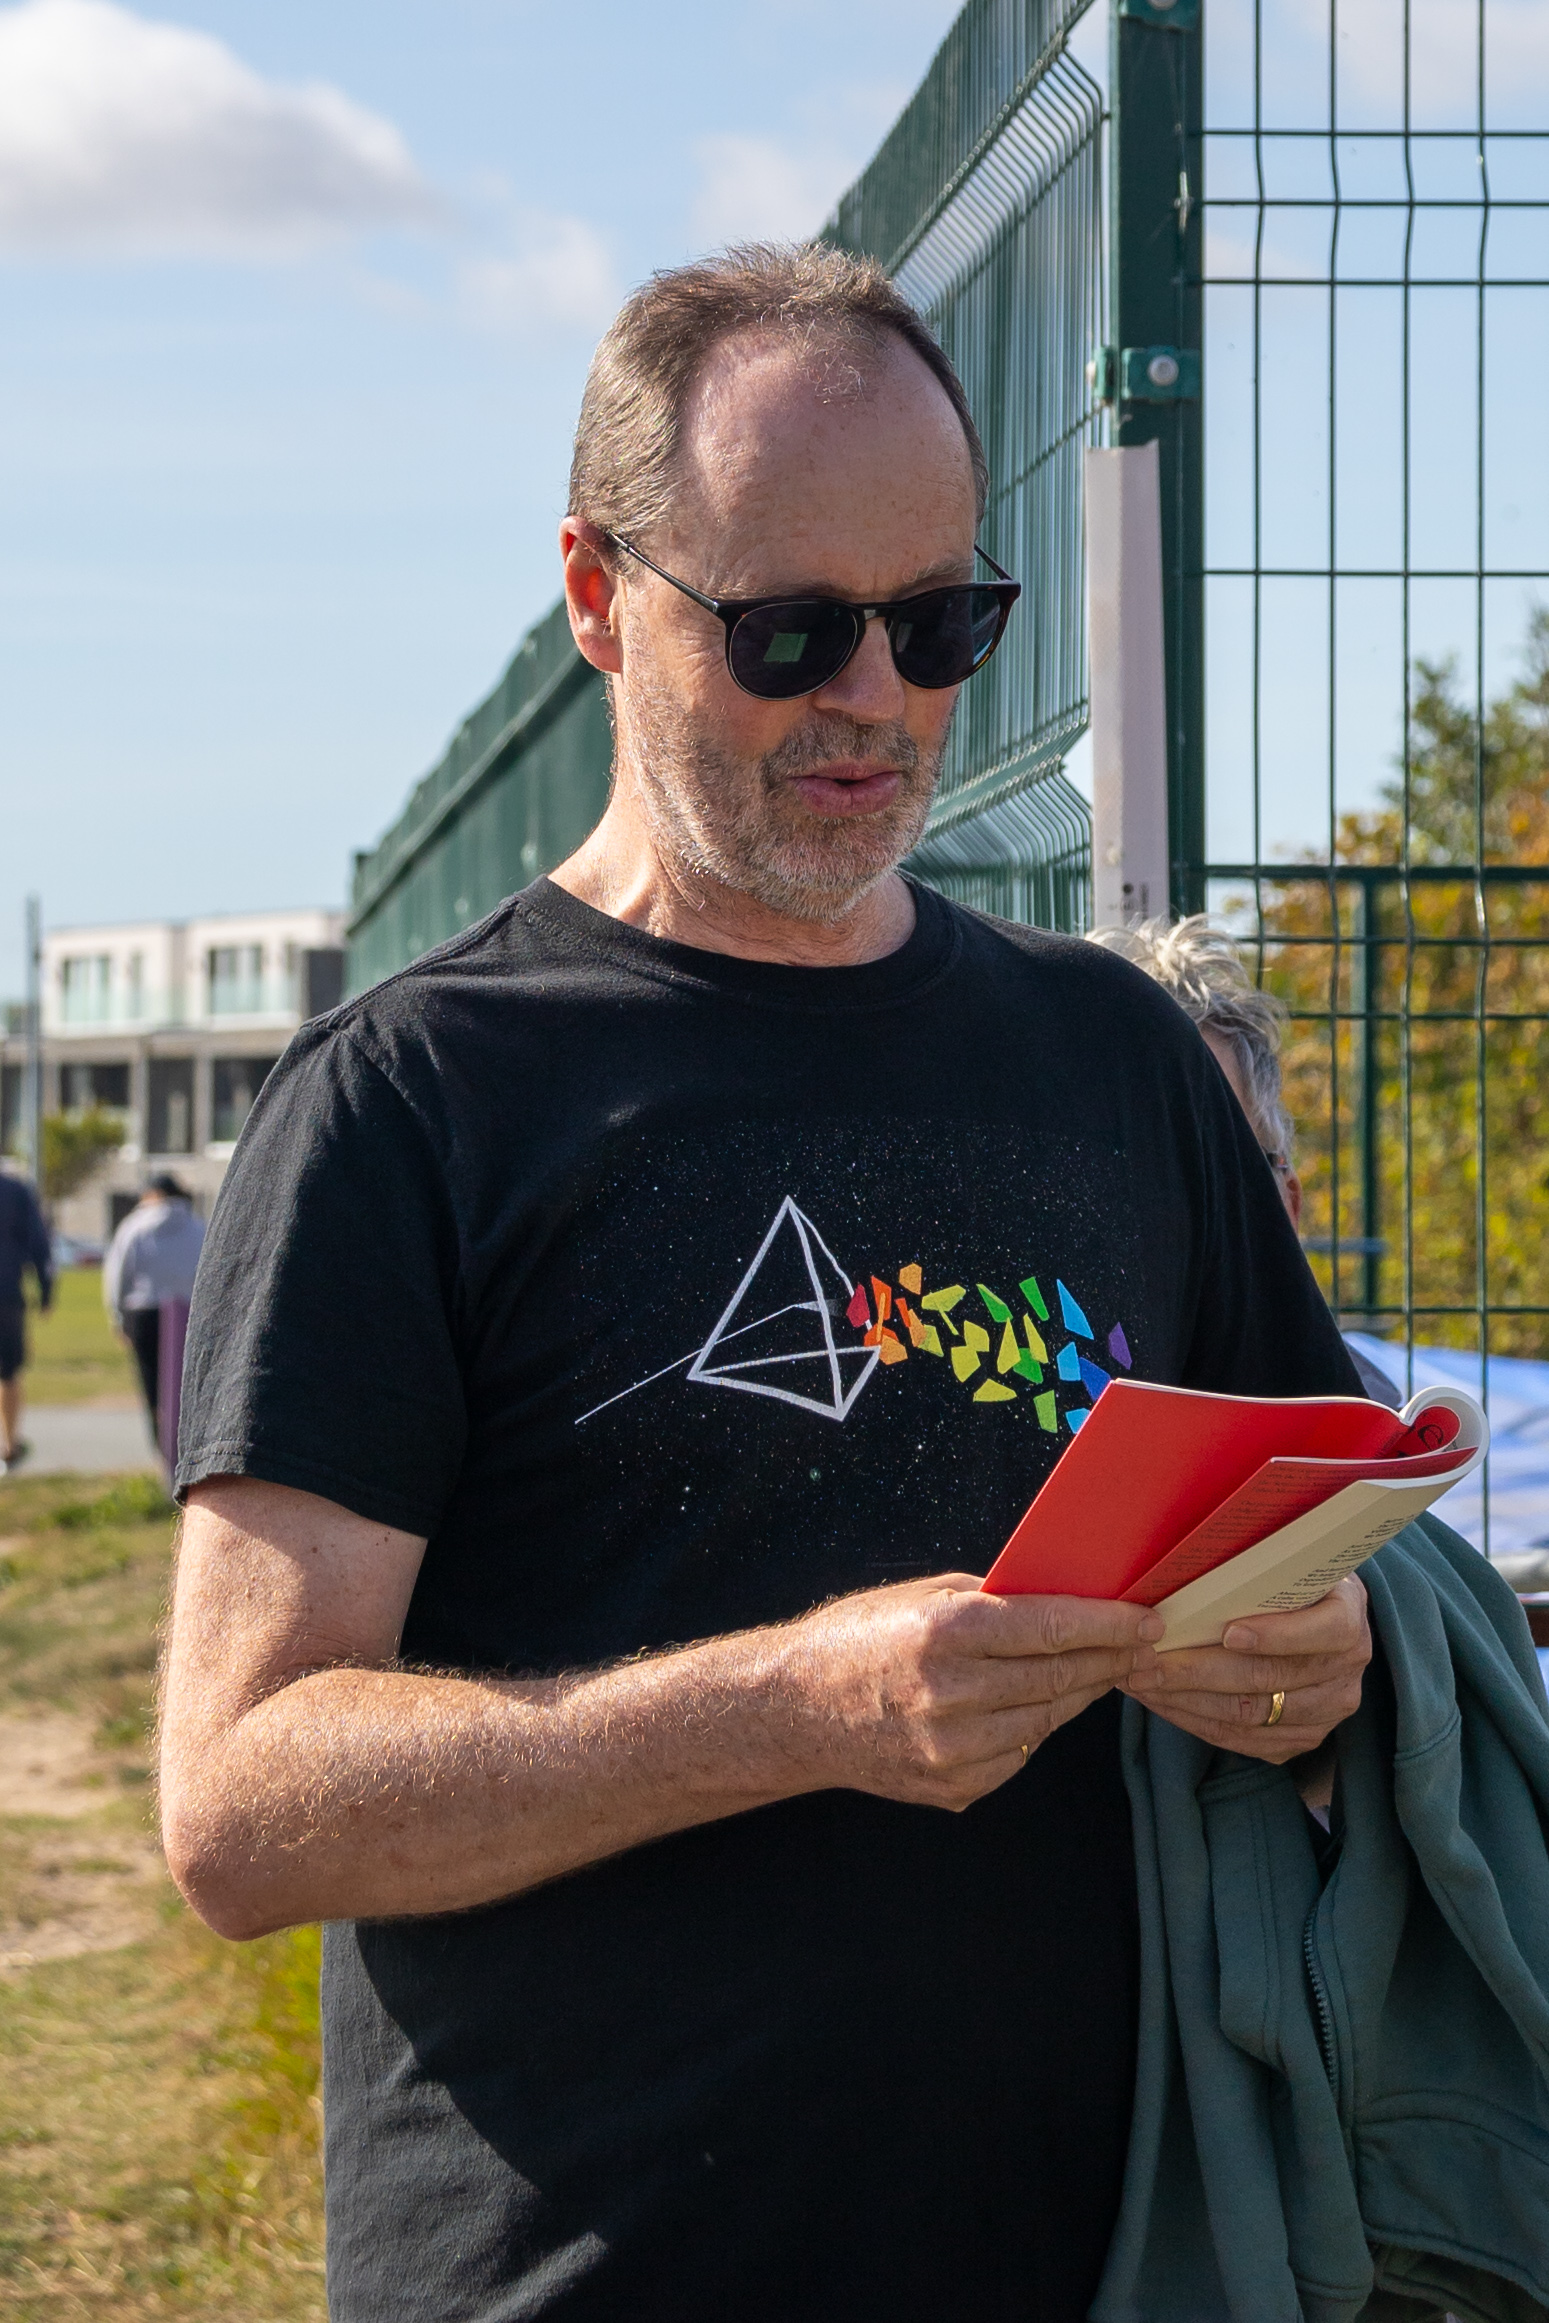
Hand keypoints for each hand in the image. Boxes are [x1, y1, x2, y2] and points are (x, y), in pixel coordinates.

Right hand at [783, 1575, 1161, 1810]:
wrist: (795, 1712)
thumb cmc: (858, 1639)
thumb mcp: (920, 1597)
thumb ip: (991, 1599)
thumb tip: (1062, 1596)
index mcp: (946, 1635)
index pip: (1052, 1628)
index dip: (1108, 1624)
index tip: (1146, 1619)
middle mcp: (952, 1695)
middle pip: (1059, 1677)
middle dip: (1108, 1658)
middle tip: (1140, 1644)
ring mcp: (953, 1750)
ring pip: (1047, 1721)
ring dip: (1079, 1694)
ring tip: (1099, 1671)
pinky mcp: (953, 1786)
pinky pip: (1018, 1755)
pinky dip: (1035, 1729)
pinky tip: (1039, 1706)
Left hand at [1120, 1575, 1370, 1763]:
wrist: (1318, 1620)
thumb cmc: (1288, 1584)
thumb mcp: (1286, 1563)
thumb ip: (1258, 1569)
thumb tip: (1190, 1562)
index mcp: (1348, 1618)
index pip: (1324, 1632)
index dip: (1278, 1635)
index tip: (1228, 1633)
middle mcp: (1347, 1671)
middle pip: (1269, 1679)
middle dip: (1199, 1670)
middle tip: (1147, 1659)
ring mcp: (1327, 1712)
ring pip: (1249, 1715)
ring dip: (1187, 1700)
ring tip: (1141, 1680)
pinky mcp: (1303, 1740)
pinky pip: (1242, 1741)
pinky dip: (1194, 1721)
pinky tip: (1160, 1701)